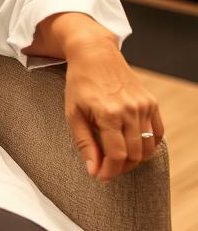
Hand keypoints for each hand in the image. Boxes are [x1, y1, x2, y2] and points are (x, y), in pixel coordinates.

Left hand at [64, 39, 163, 181]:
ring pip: (147, 148)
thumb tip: (94, 171)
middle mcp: (130, 110)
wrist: (95, 54)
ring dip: (134, 160)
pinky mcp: (151, 102)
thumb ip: (85, 144)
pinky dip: (148, 145)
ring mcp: (144, 106)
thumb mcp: (73, 113)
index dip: (109, 171)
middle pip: (134, 155)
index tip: (100, 176)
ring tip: (118, 158)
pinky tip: (133, 145)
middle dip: (120, 168)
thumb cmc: (80, 83)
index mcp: (108, 114)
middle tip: (107, 168)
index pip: (117, 156)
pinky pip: (157, 134)